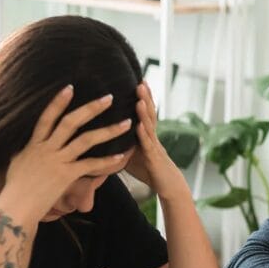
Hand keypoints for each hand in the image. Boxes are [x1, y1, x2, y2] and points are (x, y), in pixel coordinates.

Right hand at [0, 86, 134, 224]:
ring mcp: (57, 161)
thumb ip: (27, 149)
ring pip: (86, 140)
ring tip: (126, 123)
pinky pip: (91, 165)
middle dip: (91, 108)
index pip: (47, 117)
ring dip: (108, 130)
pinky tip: (121, 156)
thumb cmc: (15, 188)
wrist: (15, 209)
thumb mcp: (17, 162)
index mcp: (34, 144)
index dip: (58, 101)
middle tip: (109, 97)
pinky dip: (107, 161)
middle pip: (71, 122)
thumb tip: (27, 142)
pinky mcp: (66, 176)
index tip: (71, 87)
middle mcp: (46, 149)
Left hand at [123, 82, 189, 200]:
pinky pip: (148, 145)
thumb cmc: (149, 170)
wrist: (168, 187)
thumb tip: (100, 134)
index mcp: (145, 134)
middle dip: (145, 96)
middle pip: (149, 113)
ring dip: (145, 111)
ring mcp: (154, 147)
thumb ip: (120, 141)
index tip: (136, 80)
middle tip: (140, 80)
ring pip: (150, 125)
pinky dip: (143, 134)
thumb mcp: (131, 152)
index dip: (141, 97)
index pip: (144, 111)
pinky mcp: (154, 160)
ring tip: (140, 96)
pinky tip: (139, 125)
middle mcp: (151, 137)